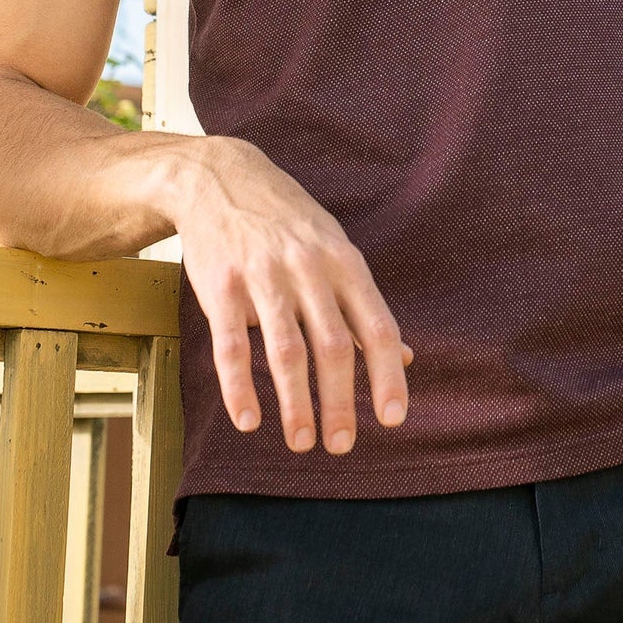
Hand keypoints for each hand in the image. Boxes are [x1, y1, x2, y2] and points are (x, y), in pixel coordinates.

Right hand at [173, 136, 413, 455]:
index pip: (375, 325)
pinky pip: (231, 345)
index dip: (386, 375)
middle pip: (332, 346)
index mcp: (343, 260)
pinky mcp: (221, 285)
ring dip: (296, 404)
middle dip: (340, 402)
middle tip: (341, 445)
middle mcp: (308, 267)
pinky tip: (249, 420)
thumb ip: (363, 304)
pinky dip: (240, 387)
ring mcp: (263, 275)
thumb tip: (403, 359)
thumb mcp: (334, 248)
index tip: (392, 419)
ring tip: (302, 443)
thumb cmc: (287, 221)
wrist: (219, 177)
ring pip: (285, 350)